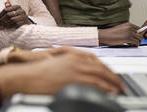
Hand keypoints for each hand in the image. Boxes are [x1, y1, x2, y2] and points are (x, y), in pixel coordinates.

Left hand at [0, 3, 30, 29]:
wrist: (26, 20)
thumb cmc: (17, 14)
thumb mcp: (13, 10)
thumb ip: (9, 7)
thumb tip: (6, 3)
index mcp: (17, 6)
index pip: (6, 10)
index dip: (0, 15)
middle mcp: (20, 11)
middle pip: (8, 15)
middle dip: (1, 20)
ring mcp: (23, 16)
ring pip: (11, 20)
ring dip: (5, 24)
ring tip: (0, 27)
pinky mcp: (23, 22)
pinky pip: (15, 24)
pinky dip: (9, 26)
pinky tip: (5, 28)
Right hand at [0, 47, 124, 98]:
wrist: (26, 75)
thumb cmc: (37, 72)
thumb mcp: (55, 63)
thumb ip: (69, 66)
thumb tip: (80, 73)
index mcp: (71, 54)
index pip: (94, 59)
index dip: (105, 67)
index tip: (111, 74)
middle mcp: (75, 59)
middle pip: (100, 65)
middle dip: (112, 75)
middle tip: (119, 83)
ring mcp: (75, 68)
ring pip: (100, 73)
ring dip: (112, 82)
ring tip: (119, 89)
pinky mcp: (74, 78)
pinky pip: (95, 82)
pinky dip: (105, 87)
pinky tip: (110, 92)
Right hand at [98, 22, 142, 46]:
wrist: (105, 35)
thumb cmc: (111, 34)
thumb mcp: (121, 29)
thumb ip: (128, 31)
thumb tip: (136, 37)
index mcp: (128, 24)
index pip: (139, 30)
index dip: (137, 35)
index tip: (134, 39)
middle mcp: (130, 27)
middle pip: (140, 34)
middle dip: (138, 40)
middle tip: (132, 43)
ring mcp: (129, 32)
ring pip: (140, 39)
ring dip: (136, 43)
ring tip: (130, 44)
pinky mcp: (128, 38)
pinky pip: (136, 43)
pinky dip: (134, 45)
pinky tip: (129, 45)